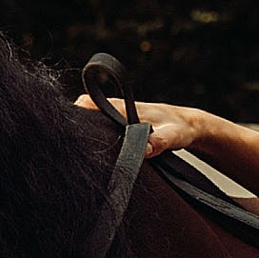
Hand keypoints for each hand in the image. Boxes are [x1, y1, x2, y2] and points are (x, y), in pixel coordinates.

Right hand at [73, 94, 223, 162]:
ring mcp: (119, 118)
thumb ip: (159, 142)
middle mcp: (118, 110)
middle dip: (76, 126)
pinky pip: (102, 127)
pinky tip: (96, 154)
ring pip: (92, 121)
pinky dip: (96, 136)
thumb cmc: (180, 128)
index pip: (88, 103)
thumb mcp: (173, 136)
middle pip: (85, 112)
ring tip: (80, 155)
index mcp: (124, 108)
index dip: (75, 112)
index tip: (68, 129)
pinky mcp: (123, 126)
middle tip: (72, 148)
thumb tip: (144, 150)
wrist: (189, 125)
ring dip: (86, 133)